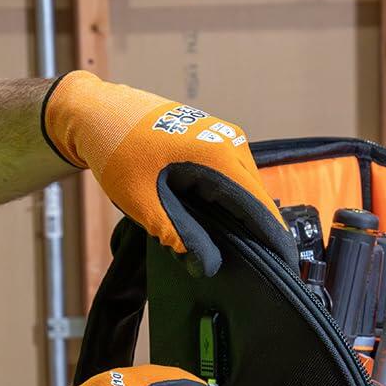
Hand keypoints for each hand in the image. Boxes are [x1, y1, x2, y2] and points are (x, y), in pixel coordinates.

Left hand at [41, 71, 285, 275]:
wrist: (99, 112)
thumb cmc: (117, 152)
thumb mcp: (142, 202)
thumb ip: (178, 236)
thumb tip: (207, 267)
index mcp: (219, 158)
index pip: (260, 209)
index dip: (274, 242)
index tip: (286, 270)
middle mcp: (231, 145)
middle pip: (258, 201)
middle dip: (260, 235)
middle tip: (258, 273)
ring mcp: (226, 140)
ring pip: (246, 191)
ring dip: (243, 220)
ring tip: (236, 254)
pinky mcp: (216, 141)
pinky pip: (234, 179)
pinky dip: (231, 204)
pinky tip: (220, 227)